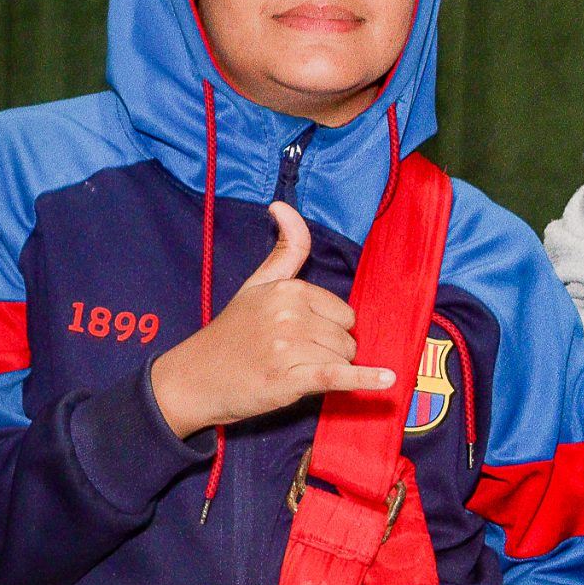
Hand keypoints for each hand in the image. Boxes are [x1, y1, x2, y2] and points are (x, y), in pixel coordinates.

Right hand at [148, 202, 393, 436]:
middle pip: (347, 338)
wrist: (195, 377)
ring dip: (327, 370)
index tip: (299, 334)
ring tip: (292, 370)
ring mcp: (289, 347)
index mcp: (289, 289)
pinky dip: (365, 379)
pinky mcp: (290, 379)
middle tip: (293, 356)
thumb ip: (285, 249)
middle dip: (330, 350)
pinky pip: (339, 375)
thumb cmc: (232, 332)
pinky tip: (387, 379)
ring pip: (344, 359)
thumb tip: (282, 205)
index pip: (344, 314)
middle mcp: (290, 314)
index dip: (329, 328)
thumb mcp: (256, 283)